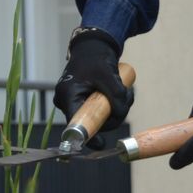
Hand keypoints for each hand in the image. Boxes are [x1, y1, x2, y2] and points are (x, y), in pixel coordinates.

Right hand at [53, 29, 132, 146]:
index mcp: (67, 95)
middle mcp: (67, 102)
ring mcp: (75, 104)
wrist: (93, 48)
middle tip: (126, 98)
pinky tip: (121, 92)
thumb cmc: (96, 59)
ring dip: (117, 109)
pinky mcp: (85, 103)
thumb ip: (116, 96)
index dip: (87, 135)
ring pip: (100, 118)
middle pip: (91, 123)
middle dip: (112, 116)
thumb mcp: (108, 76)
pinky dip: (114, 106)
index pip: (74, 123)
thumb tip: (120, 113)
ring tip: (125, 90)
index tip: (100, 144)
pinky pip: (102, 113)